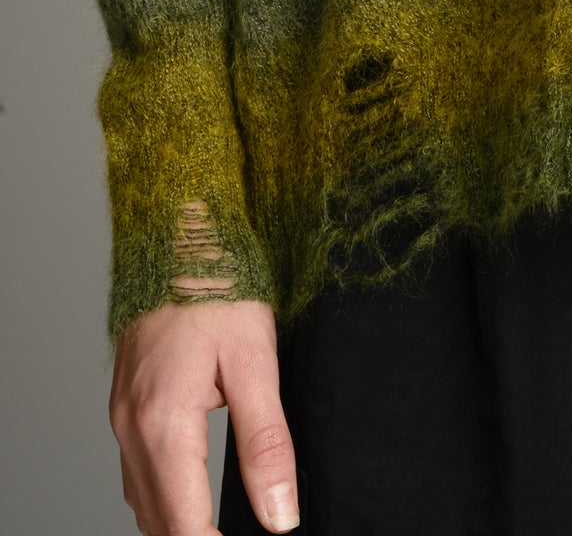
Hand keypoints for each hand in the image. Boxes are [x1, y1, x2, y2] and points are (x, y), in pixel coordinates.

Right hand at [109, 294, 298, 535]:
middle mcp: (131, 428)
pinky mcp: (123, 403)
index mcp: (164, 424)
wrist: (181, 237)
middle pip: (157, 520)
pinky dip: (161, 494)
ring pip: (141, 499)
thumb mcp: (256, 363)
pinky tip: (188, 491)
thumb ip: (266, 444)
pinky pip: (135, 470)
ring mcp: (120, 416)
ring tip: (218, 526)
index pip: (184, 524)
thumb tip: (279, 514)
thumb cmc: (222, 288)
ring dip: (175, 523)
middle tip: (238, 535)